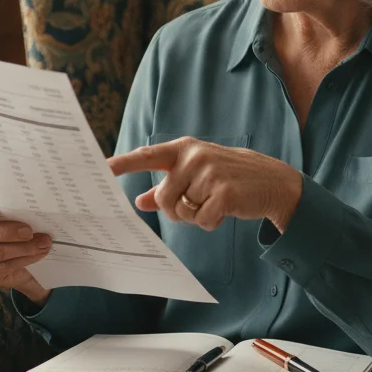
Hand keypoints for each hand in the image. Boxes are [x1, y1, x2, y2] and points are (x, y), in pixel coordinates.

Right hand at [0, 193, 51, 304]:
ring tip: (42, 244)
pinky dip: (22, 260)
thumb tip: (37, 205)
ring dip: (22, 248)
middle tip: (29, 232)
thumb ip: (14, 208)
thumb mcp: (11, 214)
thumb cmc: (12, 226)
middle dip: (8, 232)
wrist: (17, 255)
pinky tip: (36, 255)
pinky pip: (0, 268)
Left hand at [108, 137, 302, 232]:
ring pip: (182, 212)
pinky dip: (212, 223)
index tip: (99, 169)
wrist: (272, 181)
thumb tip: (139, 201)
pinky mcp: (224, 192)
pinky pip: (202, 221)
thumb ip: (166, 187)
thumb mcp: (196, 175)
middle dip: (177, 209)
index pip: (145, 156)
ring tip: (215, 202)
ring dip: (196, 216)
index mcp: (183, 149)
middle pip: (163, 198)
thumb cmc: (228, 177)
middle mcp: (194, 156)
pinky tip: (225, 210)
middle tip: (199, 201)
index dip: (121, 163)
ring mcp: (210, 173)